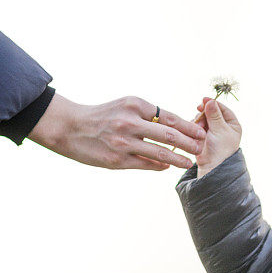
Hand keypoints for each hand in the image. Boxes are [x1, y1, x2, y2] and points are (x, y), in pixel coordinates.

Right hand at [27, 93, 205, 169]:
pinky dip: (159, 166)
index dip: (189, 127)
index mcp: (135, 105)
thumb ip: (148, 115)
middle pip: (170, 135)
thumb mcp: (125, 105)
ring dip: (178, 159)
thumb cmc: (102, 115)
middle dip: (189, 143)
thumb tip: (173, 128)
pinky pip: (145, 165)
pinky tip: (167, 167)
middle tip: (201, 148)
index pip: (170, 117)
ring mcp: (124, 143)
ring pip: (160, 153)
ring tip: (189, 162)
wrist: (70, 127)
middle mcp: (130, 122)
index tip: (201, 133)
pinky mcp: (117, 160)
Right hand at [193, 97, 241, 177]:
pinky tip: (194, 130)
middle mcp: (223, 127)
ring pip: (203, 119)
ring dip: (199, 121)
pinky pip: (197, 126)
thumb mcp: (220, 130)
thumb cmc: (220, 150)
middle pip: (211, 112)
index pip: (223, 109)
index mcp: (232, 125)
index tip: (204, 100)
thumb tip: (211, 101)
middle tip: (198, 114)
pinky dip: (195, 126)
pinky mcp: (203, 136)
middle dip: (204, 113)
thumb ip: (215, 115)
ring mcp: (213, 132)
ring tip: (198, 128)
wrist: (211, 167)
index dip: (213, 104)